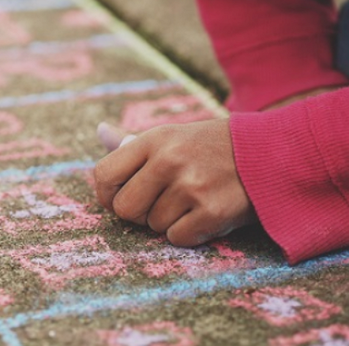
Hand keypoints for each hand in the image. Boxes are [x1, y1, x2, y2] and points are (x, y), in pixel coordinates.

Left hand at [94, 119, 256, 245]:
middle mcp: (169, 160)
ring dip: (167, 221)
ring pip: (153, 226)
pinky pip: (177, 238)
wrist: (268, 152)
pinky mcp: (213, 211)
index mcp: (153, 140)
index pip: (104, 175)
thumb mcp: (171, 136)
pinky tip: (203, 213)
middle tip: (157, 203)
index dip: (107, 193)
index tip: (120, 197)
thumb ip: (132, 143)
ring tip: (190, 202)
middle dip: (137, 213)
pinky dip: (188, 233)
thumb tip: (100, 132)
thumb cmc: (209, 147)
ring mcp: (191, 186)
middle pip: (124, 208)